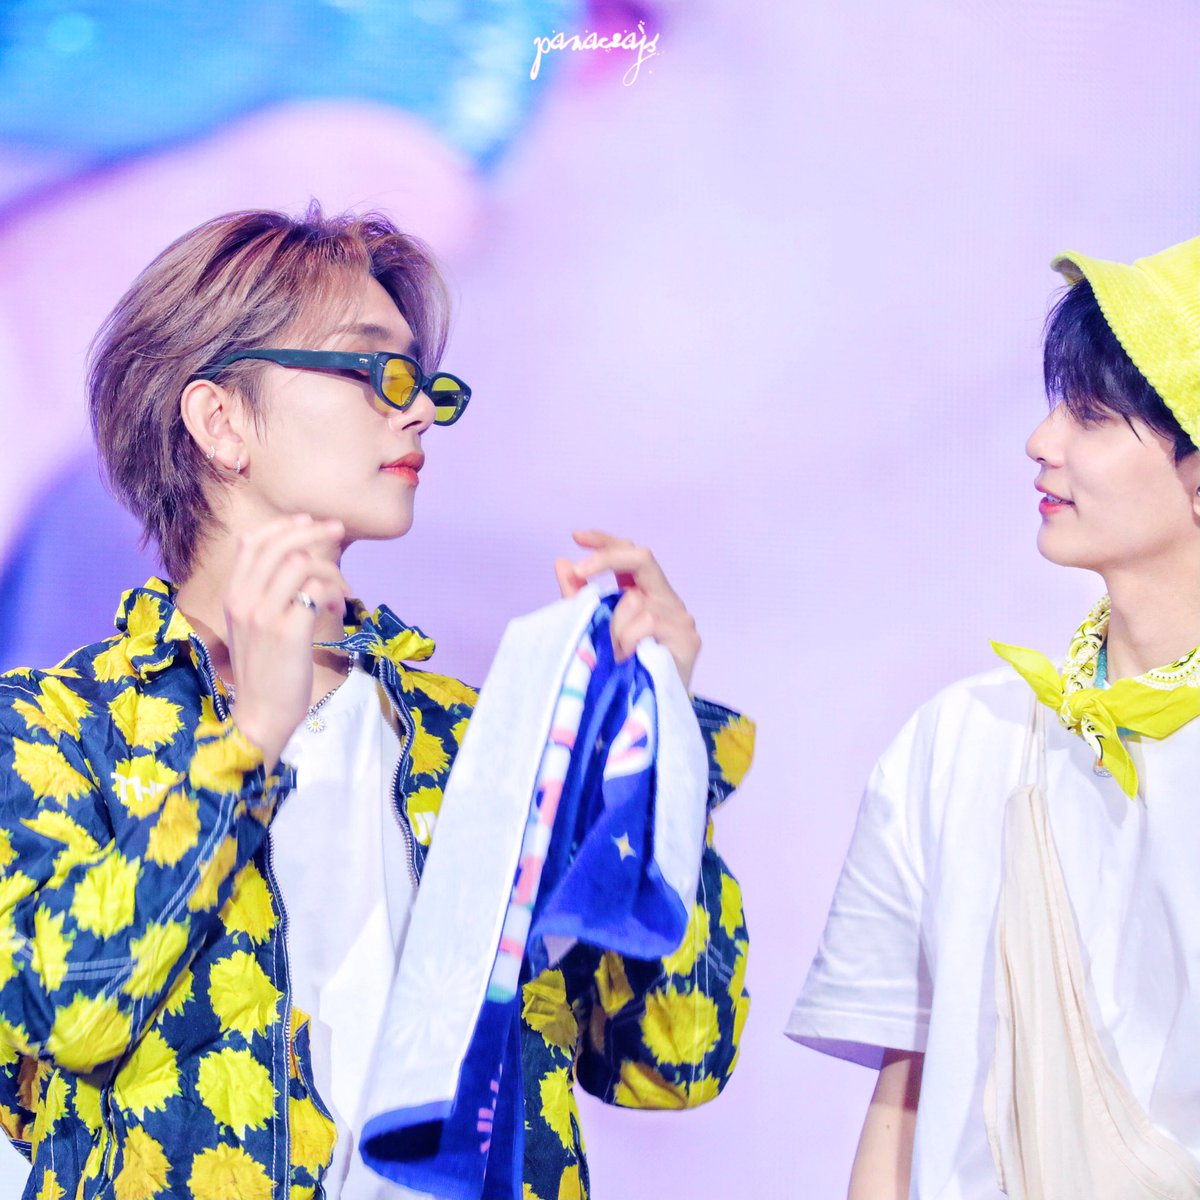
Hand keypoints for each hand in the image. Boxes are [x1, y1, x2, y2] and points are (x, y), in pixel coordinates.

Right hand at [224, 514, 348, 769]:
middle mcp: (243, 600)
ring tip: (342, 594)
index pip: (252, 542)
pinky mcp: (288, 631)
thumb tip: (302, 561)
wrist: (262, 713)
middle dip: (314, 532)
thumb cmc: (266, 670)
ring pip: (302, 564)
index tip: (308, 522)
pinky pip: (318, 592)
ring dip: (331, 572)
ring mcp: (264, 615)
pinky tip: (339, 612)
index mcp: (233, 595)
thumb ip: (267, 594)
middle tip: (339, 531)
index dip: (283, 526)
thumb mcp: (256, 626)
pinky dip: (335, 595)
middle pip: (280, 545)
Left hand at [554, 530, 700, 690]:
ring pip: (636, 599)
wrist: (645, 714)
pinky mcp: (688, 637)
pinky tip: (627, 658)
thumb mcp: (592, 628)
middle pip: (642, 557)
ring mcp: (681, 617)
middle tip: (581, 572)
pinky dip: (628, 640)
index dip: (605, 540)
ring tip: (613, 654)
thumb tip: (562, 562)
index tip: (576, 536)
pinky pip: (647, 622)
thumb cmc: (620, 671)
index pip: (630, 554)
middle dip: (607, 559)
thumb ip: (578, 598)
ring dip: (614, 626)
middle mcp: (666, 599)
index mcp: (645, 593)